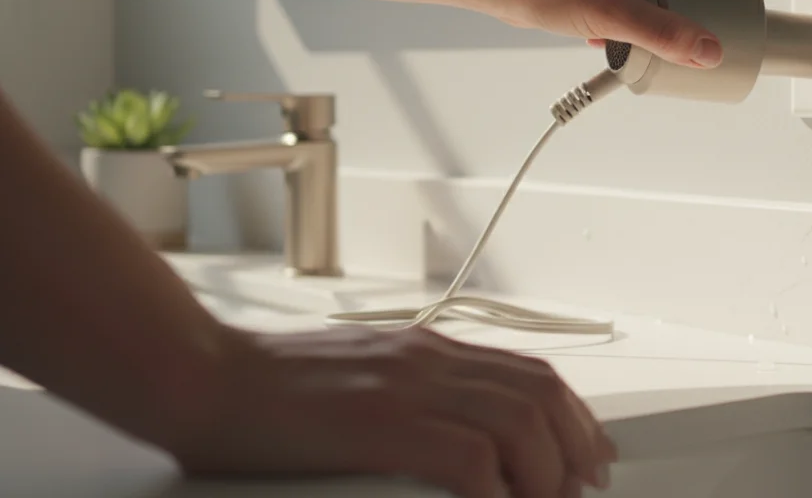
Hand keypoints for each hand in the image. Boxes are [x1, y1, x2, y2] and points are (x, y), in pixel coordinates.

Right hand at [170, 325, 615, 497]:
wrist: (201, 376)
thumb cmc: (267, 389)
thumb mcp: (360, 380)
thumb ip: (412, 397)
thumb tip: (459, 439)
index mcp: (424, 350)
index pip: (527, 373)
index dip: (571, 413)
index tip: (586, 450)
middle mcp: (427, 360)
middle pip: (537, 394)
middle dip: (575, 444)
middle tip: (585, 484)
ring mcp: (405, 387)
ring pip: (517, 421)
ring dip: (545, 470)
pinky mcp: (381, 423)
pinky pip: (468, 455)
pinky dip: (496, 487)